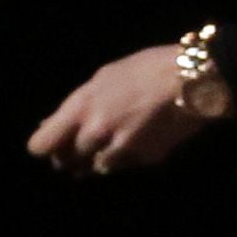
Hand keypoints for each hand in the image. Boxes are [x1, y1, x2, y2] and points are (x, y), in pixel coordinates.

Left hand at [30, 45, 212, 175]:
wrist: (195, 80)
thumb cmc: (147, 69)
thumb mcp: (103, 78)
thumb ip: (77, 105)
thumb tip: (52, 126)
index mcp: (81, 108)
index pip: (41, 145)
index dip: (46, 147)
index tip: (54, 145)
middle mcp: (96, 133)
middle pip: (68, 161)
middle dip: (74, 154)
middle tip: (87, 144)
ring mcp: (122, 149)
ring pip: (97, 168)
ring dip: (99, 159)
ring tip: (115, 142)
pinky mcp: (146, 159)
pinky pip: (126, 166)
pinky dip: (128, 158)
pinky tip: (141, 139)